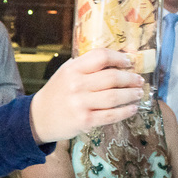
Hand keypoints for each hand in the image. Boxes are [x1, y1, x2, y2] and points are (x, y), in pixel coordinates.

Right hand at [28, 49, 143, 142]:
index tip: (129, 62)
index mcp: (72, 69)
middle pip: (112, 77)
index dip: (119, 58)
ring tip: (138, 93)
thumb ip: (86, 66)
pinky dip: (125, 112)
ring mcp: (80, 104)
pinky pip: (111, 115)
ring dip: (131, 94)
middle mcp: (76, 85)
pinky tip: (133, 108)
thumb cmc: (57, 93)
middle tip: (139, 80)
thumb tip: (117, 61)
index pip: (101, 56)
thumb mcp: (66, 73)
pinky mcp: (85, 121)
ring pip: (114, 96)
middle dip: (130, 78)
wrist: (39, 118)